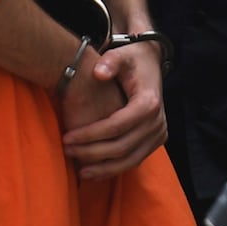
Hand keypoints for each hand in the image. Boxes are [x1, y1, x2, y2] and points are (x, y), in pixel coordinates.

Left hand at [60, 38, 167, 179]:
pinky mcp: (156, 141)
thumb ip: (110, 61)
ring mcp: (159, 134)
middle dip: (92, 152)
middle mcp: (157, 121)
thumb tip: (99, 73)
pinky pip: (134, 160)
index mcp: (148, 102)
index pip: (116, 126)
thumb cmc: (132, 59)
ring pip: (129, 160)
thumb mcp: (121, 54)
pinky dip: (114, 169)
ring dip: (103, 168)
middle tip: (67, 151)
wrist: (151, 63)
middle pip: (121, 147)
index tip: (67, 137)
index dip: (90, 134)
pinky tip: (94, 171)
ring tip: (79, 171)